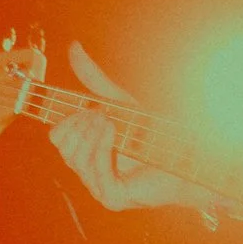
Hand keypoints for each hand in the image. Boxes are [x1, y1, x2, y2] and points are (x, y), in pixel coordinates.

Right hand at [51, 41, 191, 212]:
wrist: (184, 154)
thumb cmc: (152, 132)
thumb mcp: (117, 100)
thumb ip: (92, 79)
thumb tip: (73, 46)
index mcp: (85, 153)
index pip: (57, 137)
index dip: (68, 120)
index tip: (89, 108)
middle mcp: (88, 172)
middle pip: (63, 146)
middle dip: (81, 125)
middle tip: (103, 114)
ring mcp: (98, 188)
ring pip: (76, 158)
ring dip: (93, 133)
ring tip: (112, 122)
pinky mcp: (112, 197)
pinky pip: (95, 170)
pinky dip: (102, 147)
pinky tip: (113, 131)